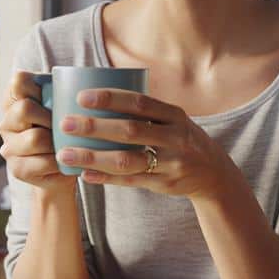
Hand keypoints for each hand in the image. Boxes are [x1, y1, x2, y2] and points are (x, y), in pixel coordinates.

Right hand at [0, 71, 77, 195]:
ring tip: (70, 142)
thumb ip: (64, 91)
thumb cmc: (67, 127)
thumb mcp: (64, 104)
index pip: (19, 81)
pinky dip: (61, 160)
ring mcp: (9, 147)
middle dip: (51, 116)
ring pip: (35, 138)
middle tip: (68, 123)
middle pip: (25, 109)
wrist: (65, 165)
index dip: (39, 87)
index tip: (56, 96)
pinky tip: (68, 158)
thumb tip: (81, 81)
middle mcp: (6, 122)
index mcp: (14, 100)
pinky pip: (43, 162)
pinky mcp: (18, 169)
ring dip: (58, 141)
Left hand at [56, 88, 238, 200]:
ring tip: (65, 154)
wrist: (213, 173)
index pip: (140, 102)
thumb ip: (145, 111)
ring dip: (93, 157)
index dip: (110, 98)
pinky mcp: (165, 184)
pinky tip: (84, 173)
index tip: (81, 97)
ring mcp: (171, 162)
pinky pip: (130, 181)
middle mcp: (175, 137)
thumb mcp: (173, 120)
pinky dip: (105, 178)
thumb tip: (98, 94)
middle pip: (130, 131)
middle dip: (94, 127)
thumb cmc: (181, 139)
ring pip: (126, 160)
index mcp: (175, 115)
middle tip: (65, 124)